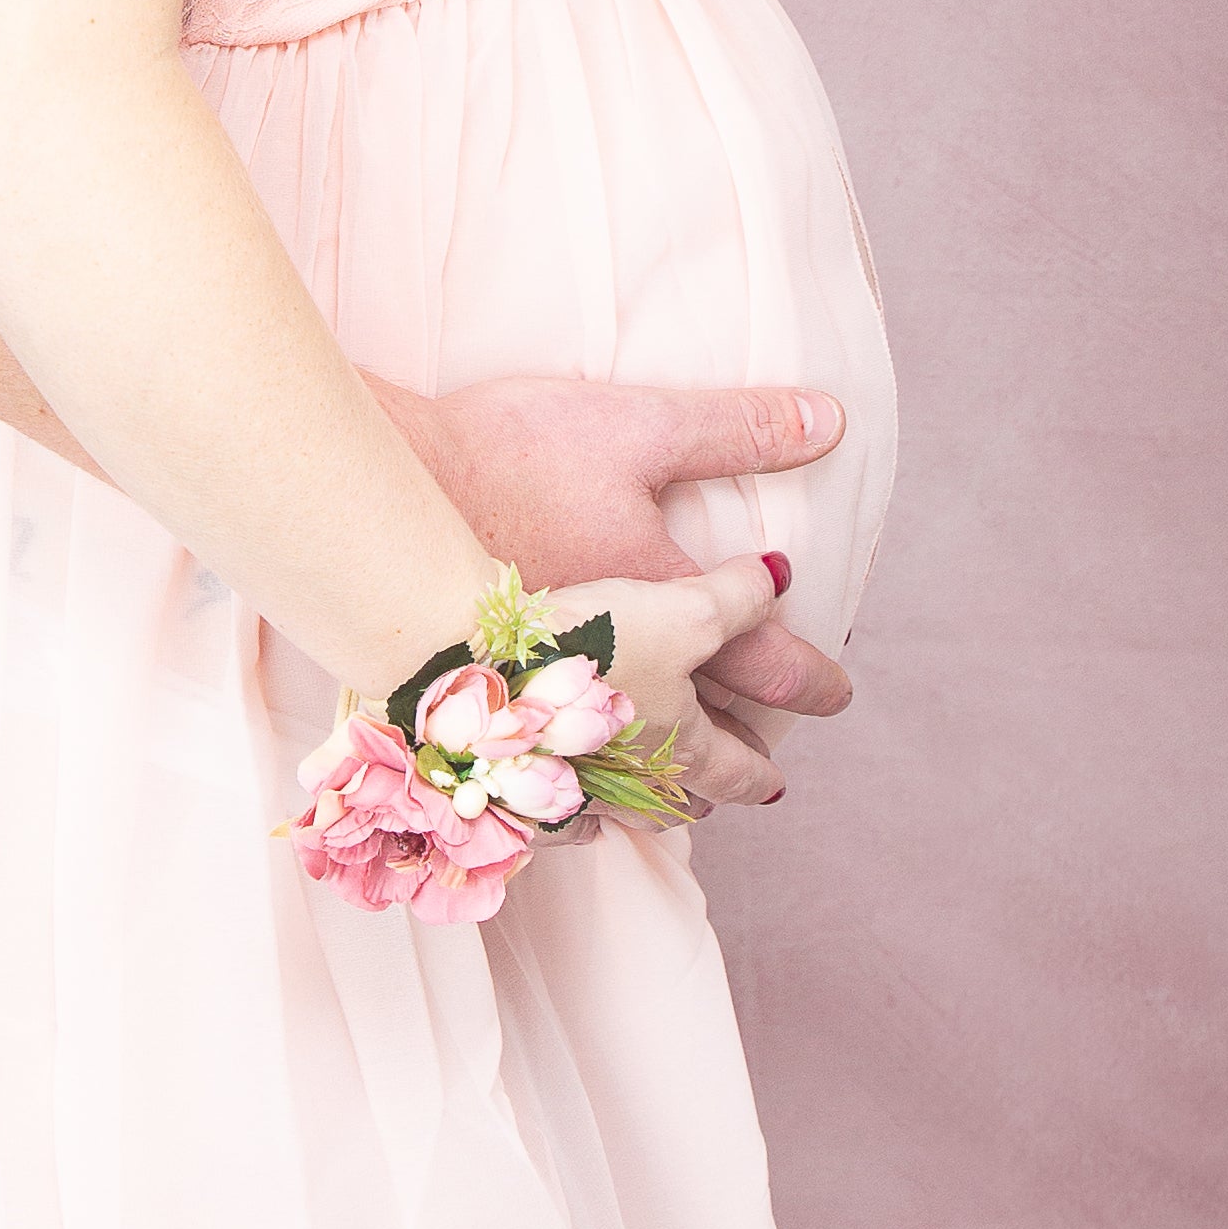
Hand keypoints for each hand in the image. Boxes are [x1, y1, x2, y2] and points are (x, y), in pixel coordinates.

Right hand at [364, 371, 850, 792]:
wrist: (391, 516)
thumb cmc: (510, 465)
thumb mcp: (638, 432)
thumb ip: (735, 434)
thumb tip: (828, 422)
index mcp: (675, 632)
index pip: (768, 660)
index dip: (811, 673)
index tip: (837, 690)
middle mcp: (628, 701)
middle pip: (709, 760)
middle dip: (749, 769)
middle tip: (771, 783)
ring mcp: (560, 729)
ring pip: (638, 791)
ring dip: (676, 793)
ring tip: (687, 796)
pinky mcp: (495, 734)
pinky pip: (566, 802)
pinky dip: (595, 806)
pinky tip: (581, 797)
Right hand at [536, 560, 791, 814]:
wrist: (486, 665)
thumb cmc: (592, 647)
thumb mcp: (683, 613)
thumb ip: (737, 598)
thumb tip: (777, 576)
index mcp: (682, 749)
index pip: (737, 772)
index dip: (761, 772)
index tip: (776, 782)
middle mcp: (635, 782)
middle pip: (681, 797)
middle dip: (706, 787)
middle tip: (720, 776)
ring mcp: (578, 791)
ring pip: (625, 803)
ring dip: (647, 793)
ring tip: (651, 777)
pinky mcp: (525, 788)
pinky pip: (563, 809)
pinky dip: (579, 801)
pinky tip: (571, 786)